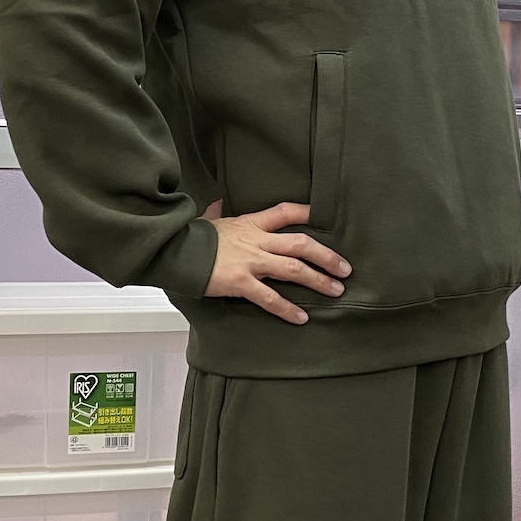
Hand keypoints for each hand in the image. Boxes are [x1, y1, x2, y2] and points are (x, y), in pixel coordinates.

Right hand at [201, 200, 350, 324]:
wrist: (174, 250)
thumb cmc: (191, 237)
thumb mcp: (209, 220)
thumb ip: (218, 213)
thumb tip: (218, 203)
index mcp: (251, 224)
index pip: (285, 212)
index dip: (308, 212)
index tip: (327, 217)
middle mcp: (257, 241)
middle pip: (301, 244)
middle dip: (326, 256)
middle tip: (345, 268)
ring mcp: (251, 262)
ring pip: (294, 270)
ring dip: (318, 280)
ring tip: (336, 290)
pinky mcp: (241, 283)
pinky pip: (270, 298)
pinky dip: (287, 309)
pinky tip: (301, 317)